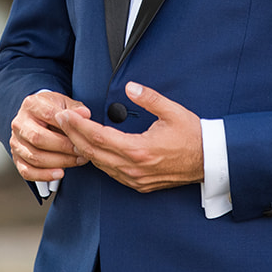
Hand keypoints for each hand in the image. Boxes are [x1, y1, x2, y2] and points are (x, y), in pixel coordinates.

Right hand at [9, 90, 90, 182]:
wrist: (38, 118)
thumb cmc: (54, 111)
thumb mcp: (65, 104)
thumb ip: (75, 109)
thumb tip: (84, 114)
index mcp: (31, 104)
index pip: (48, 115)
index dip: (66, 127)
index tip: (81, 136)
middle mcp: (19, 123)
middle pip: (38, 138)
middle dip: (63, 147)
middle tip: (81, 151)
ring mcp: (16, 141)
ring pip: (34, 157)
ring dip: (59, 162)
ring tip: (76, 161)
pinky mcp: (16, 157)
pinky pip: (27, 171)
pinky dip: (44, 175)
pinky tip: (60, 173)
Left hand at [56, 81, 203, 192]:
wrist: (210, 160)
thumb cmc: (193, 135)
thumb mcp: (172, 111)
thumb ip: (149, 98)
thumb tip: (130, 87)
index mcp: (139, 150)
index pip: (98, 137)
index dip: (78, 125)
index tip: (65, 114)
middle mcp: (133, 168)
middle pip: (92, 152)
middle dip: (73, 135)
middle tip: (61, 119)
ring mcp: (135, 179)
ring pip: (99, 165)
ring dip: (83, 148)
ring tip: (71, 132)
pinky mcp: (139, 184)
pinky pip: (111, 173)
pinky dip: (97, 160)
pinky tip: (92, 149)